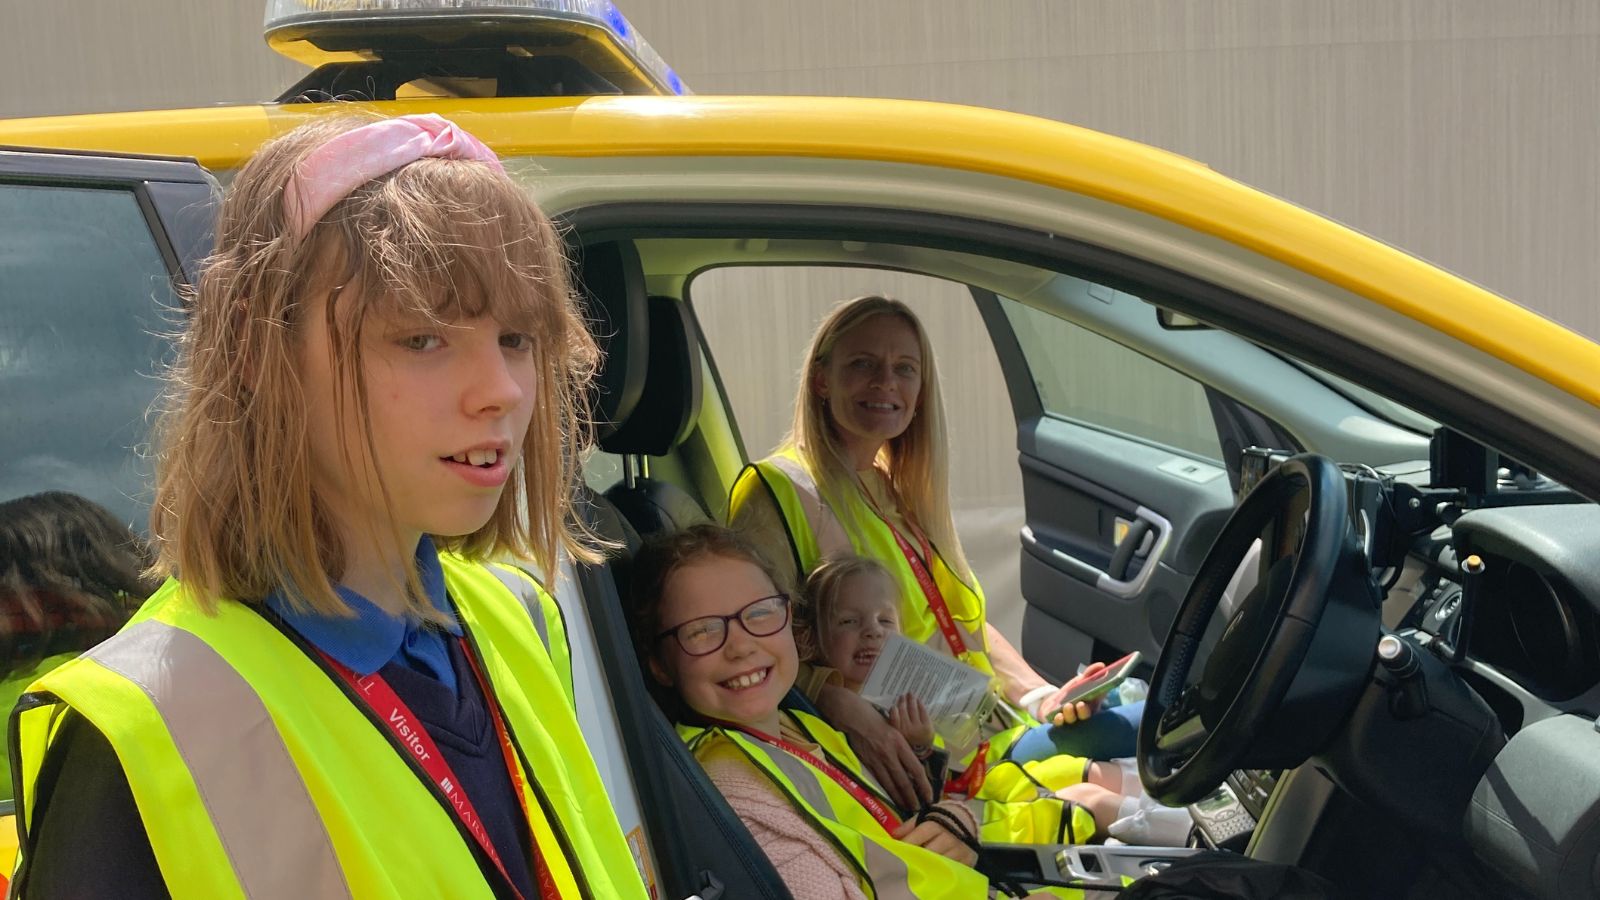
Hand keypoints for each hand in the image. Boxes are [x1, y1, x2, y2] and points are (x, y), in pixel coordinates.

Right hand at [815, 684, 932, 809]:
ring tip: (907, 808)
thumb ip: (903, 746)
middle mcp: (889, 754)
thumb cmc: (876, 719)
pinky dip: (887, 791)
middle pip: (904, 781)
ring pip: (891, 784)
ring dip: (900, 798)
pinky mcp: (866, 763)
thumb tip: (912, 764)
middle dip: (912, 797)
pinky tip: (891, 798)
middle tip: (919, 809)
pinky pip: (879, 781)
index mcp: (900, 743)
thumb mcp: (895, 729)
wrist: (853, 717)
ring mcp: (877, 760)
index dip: (924, 785)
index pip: (916, 769)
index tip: (930, 796)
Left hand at [892, 812, 977, 865]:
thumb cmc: (940, 819)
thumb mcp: (925, 817)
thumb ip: (909, 826)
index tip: (898, 851)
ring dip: (929, 867)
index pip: (920, 835)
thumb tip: (894, 836)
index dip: (908, 843)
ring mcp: (960, 850)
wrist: (967, 820)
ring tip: (920, 868)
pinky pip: (952, 870)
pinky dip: (942, 872)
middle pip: (929, 852)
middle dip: (917, 858)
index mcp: (937, 824)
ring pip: (940, 864)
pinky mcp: (968, 861)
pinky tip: (935, 871)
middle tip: (907, 863)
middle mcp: (949, 837)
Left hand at [1043, 661, 1106, 725]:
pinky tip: (1058, 716)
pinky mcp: (1058, 722)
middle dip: (1084, 711)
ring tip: (1068, 706)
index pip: (1098, 705)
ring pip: (1072, 720)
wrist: (1053, 702)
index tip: (1100, 693)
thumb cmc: (1072, 693)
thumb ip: (1090, 673)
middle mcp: (1082, 716)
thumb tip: (1101, 665)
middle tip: (1081, 704)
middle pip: (1085, 716)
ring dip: (1070, 713)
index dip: (1099, 700)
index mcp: (1091, 706)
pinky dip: (1059, 720)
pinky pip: (1059, 724)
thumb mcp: (1080, 681)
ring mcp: (1070, 720)